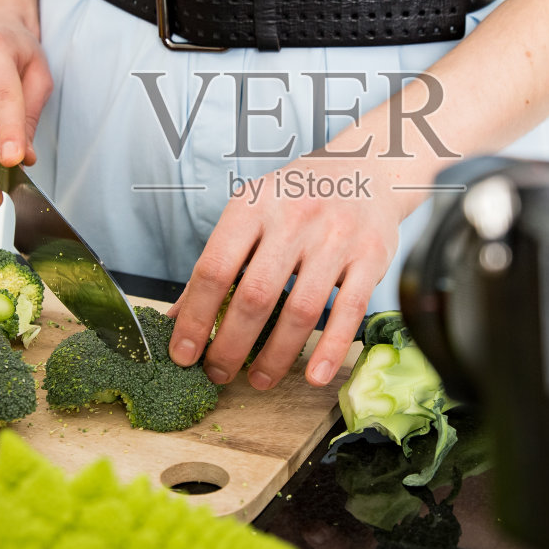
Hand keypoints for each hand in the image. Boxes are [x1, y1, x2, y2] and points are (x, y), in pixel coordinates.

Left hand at [168, 153, 410, 388]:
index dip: (195, 318)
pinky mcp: (371, 256)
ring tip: (258, 380)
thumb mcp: (250, 213)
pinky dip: (329, 349)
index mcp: (252, 205)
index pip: (214, 269)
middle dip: (230, 345)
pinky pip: (350, 311)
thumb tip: (177, 318)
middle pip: (255, 296)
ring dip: (276, 356)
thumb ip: (218, 262)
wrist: (365, 168)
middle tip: (218, 374)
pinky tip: (313, 376)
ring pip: (301, 310)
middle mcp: (293, 217)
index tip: (183, 354)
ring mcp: (335, 237)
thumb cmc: (297, 197)